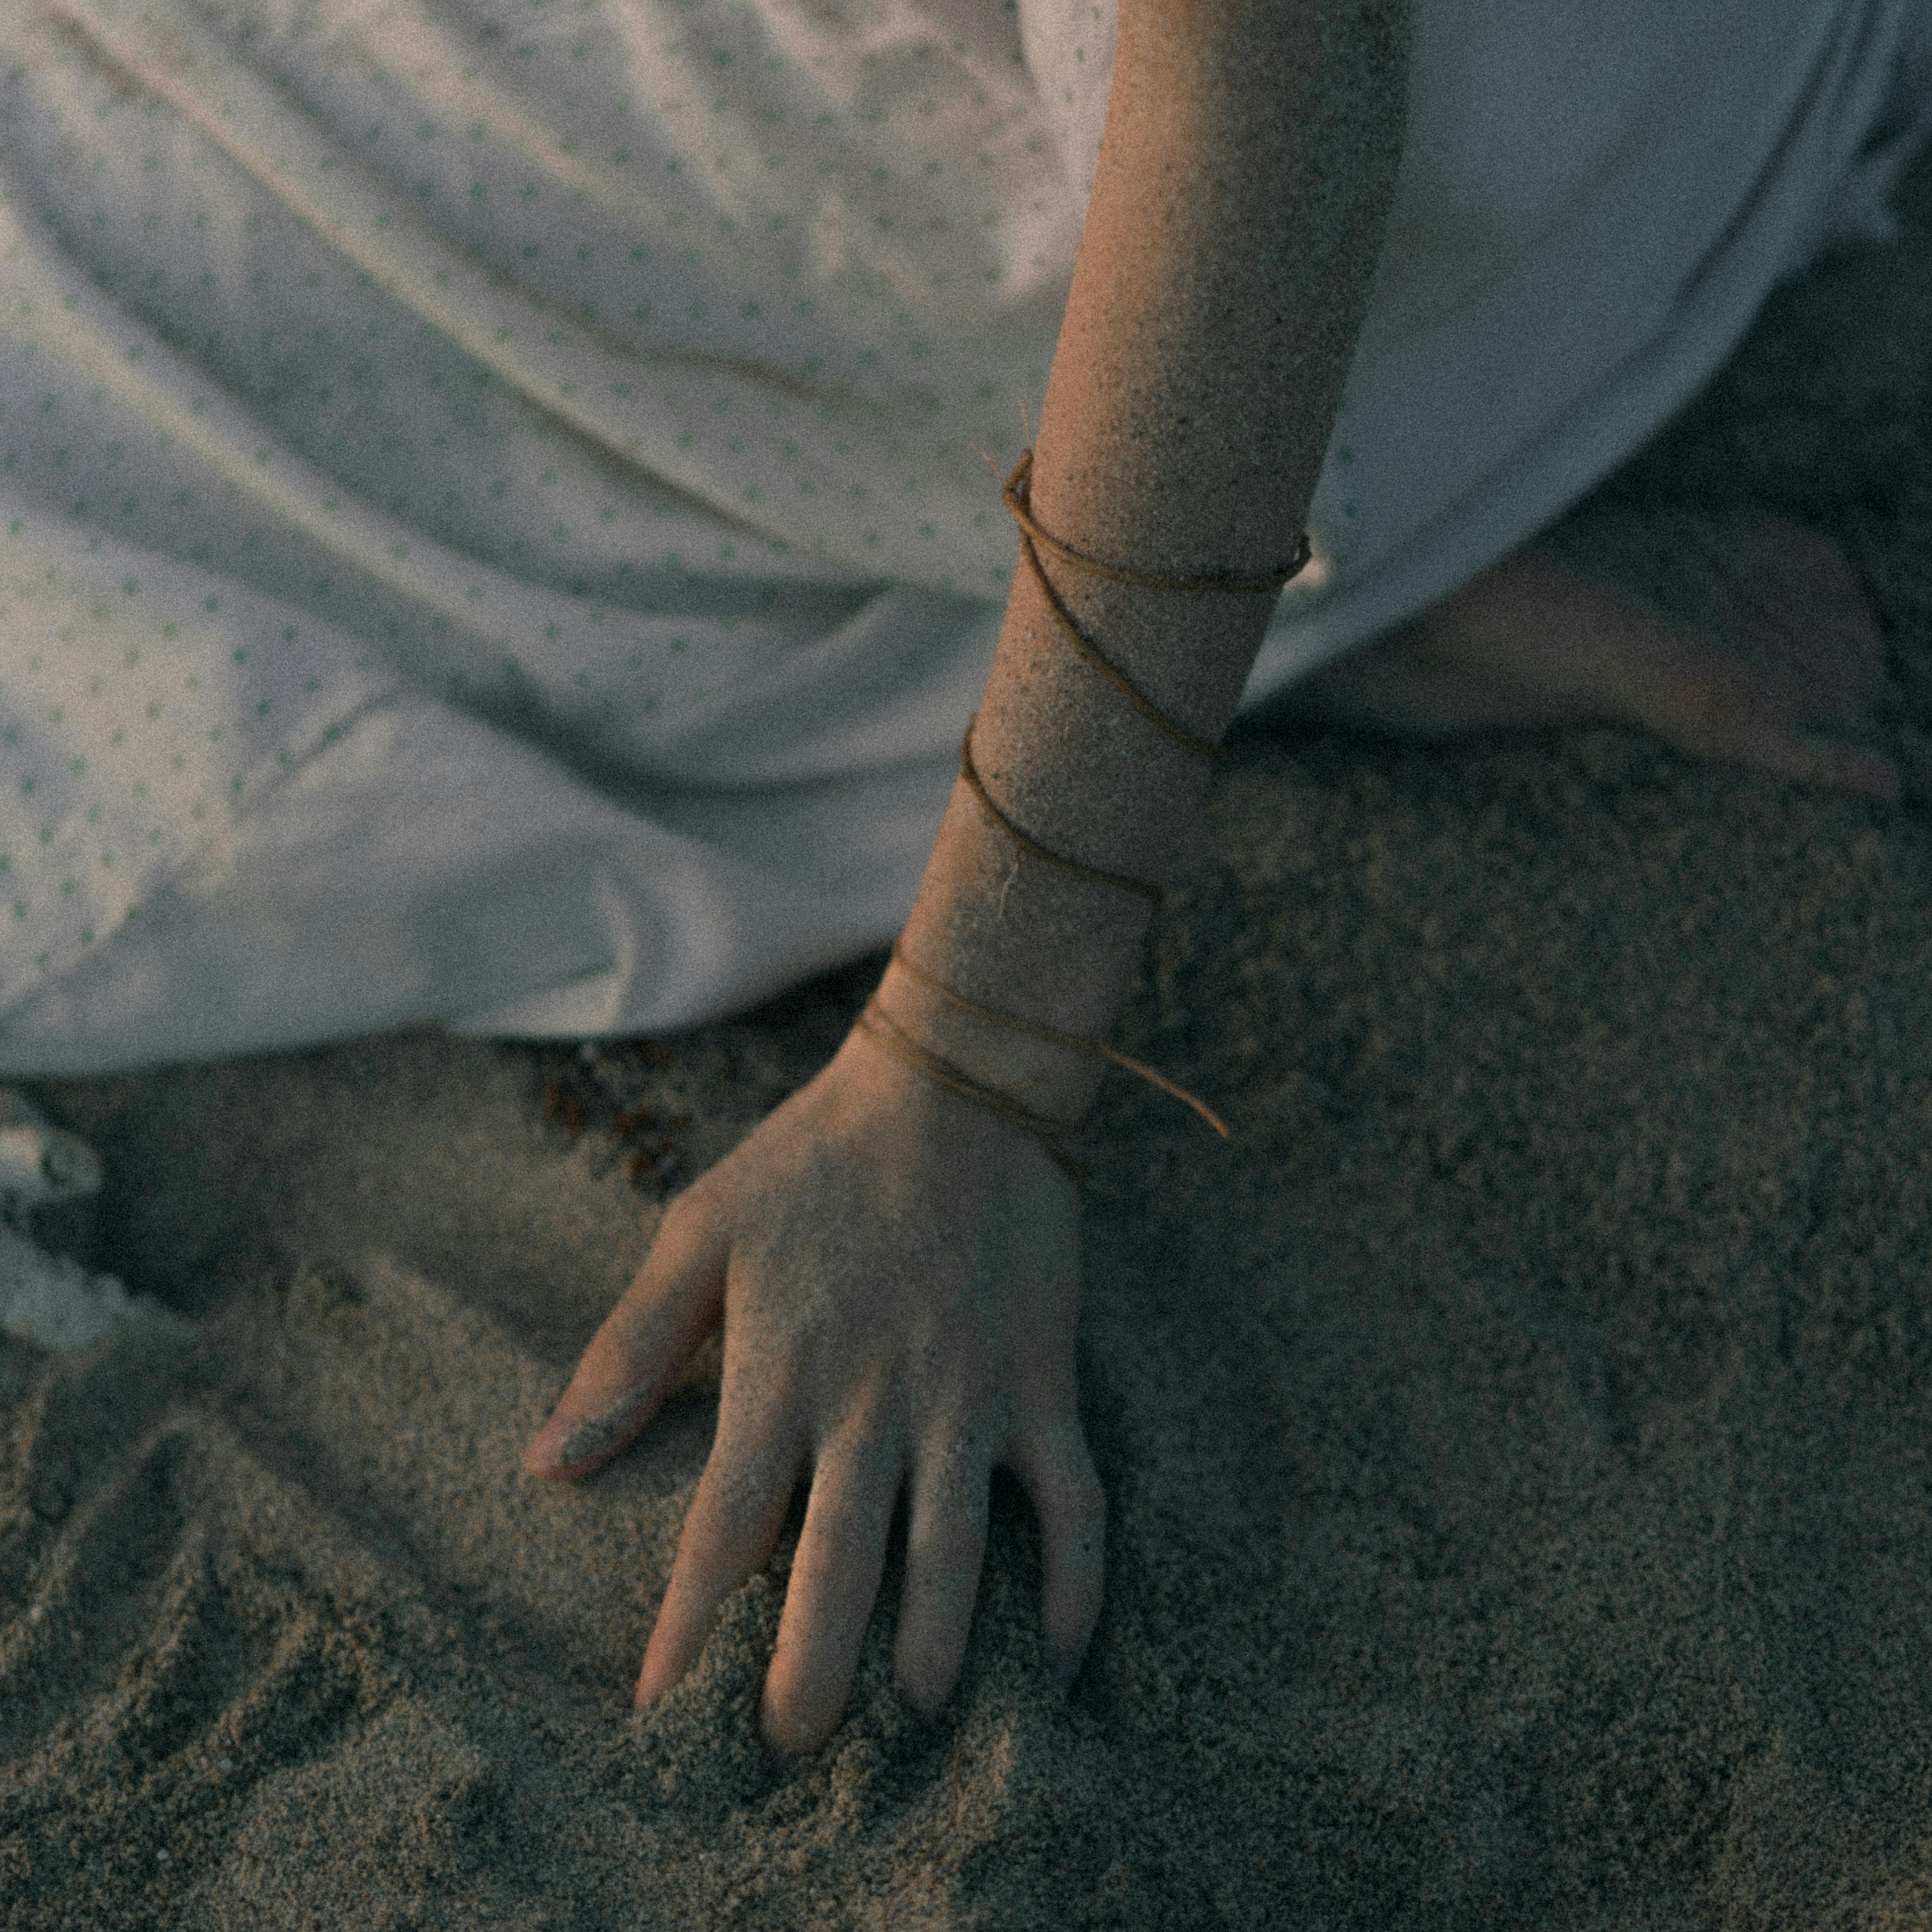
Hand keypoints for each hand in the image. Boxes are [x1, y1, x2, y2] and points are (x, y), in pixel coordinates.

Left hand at [522, 1026, 1105, 1760]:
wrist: (956, 1088)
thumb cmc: (812, 1158)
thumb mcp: (698, 1230)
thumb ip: (627, 1350)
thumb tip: (546, 1464)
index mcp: (780, 1370)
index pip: (724, 1533)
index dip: (687, 1635)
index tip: (658, 1712)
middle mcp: (874, 1402)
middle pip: (837, 1575)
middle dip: (809, 1685)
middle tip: (786, 1760)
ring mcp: (970, 1398)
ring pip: (955, 1561)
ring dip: (930, 1661)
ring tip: (907, 1734)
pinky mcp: (1042, 1383)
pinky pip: (1073, 1508)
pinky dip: (1072, 1592)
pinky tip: (1053, 1664)